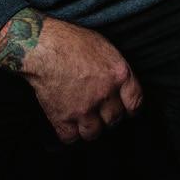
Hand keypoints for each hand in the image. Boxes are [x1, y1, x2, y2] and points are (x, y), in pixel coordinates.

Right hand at [0, 11, 142, 142]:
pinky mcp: (62, 118)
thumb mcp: (105, 48)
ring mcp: (84, 108)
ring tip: (84, 121)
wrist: (44, 47)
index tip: (126, 110)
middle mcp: (105, 94)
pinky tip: (68, 124)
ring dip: (90, 128)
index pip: (136, 102)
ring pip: (94, 133)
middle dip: (108, 117)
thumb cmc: (72, 41)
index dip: (131, 109)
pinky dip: (69, 133)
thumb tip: (120, 83)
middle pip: (114, 119)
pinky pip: (70, 138)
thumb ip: (115, 70)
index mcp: (119, 75)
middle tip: (100, 112)